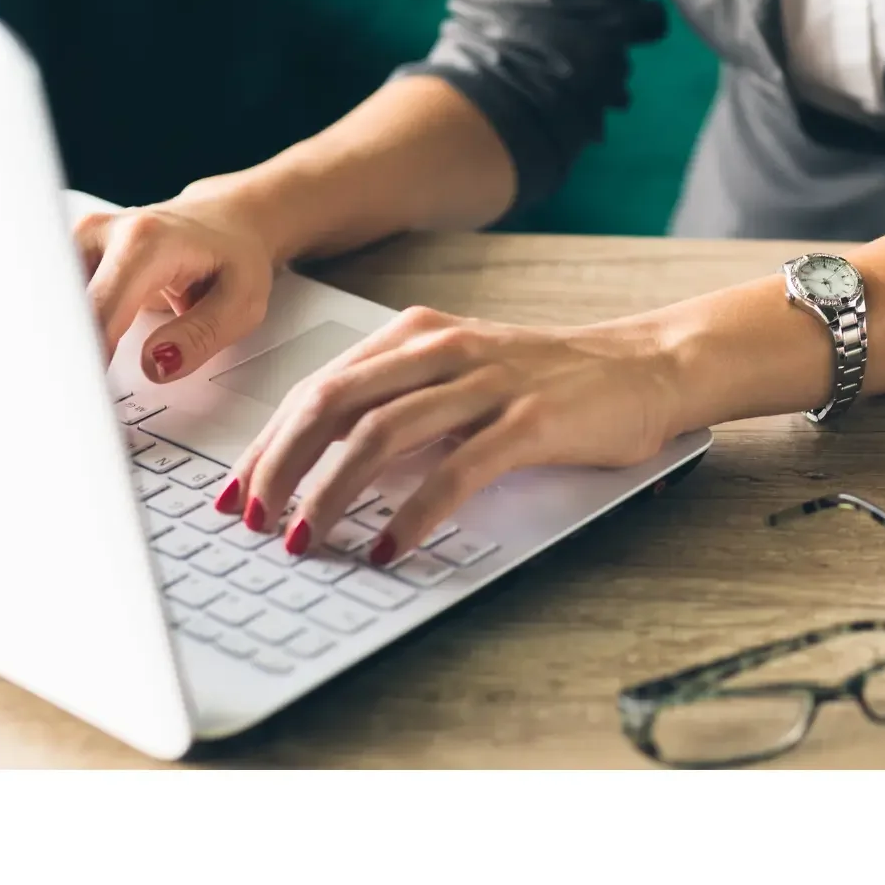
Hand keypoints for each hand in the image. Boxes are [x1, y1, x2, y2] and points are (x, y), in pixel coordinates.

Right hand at [74, 188, 278, 379]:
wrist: (225, 220)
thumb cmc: (235, 257)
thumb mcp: (241, 303)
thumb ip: (199, 337)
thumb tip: (155, 364)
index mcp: (144, 242)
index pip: (98, 311)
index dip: (88, 357)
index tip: (89, 394)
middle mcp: (102, 233)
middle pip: (64, 307)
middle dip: (66, 354)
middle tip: (77, 397)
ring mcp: (80, 239)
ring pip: (53, 305)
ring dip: (64, 343)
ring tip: (78, 378)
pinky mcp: (70, 253)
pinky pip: (57, 300)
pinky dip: (66, 330)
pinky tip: (80, 352)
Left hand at [220, 306, 687, 560]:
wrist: (649, 366)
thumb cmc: (553, 383)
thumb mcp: (462, 376)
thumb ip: (400, 403)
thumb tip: (319, 467)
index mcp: (418, 336)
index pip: (317, 387)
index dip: (266, 443)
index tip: (235, 493)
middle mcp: (443, 351)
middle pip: (332, 404)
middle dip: (280, 468)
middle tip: (254, 522)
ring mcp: (487, 383)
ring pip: (380, 435)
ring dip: (330, 493)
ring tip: (306, 541)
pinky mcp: (530, 422)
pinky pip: (455, 472)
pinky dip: (413, 514)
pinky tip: (390, 548)